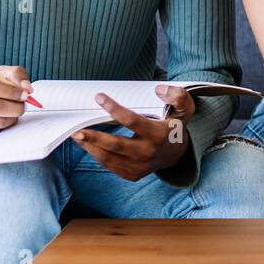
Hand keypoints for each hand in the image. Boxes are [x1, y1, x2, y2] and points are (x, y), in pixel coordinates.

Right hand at [0, 65, 31, 138]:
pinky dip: (2, 126)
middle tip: (23, 106)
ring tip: (14, 111)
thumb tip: (27, 88)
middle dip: (16, 108)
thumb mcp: (0, 73)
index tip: (24, 94)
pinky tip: (2, 118)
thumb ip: (16, 75)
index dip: (12, 92)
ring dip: (11, 118)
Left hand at [71, 86, 195, 180]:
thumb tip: (159, 89)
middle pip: (116, 144)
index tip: (99, 97)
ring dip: (91, 147)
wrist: (178, 155)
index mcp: (158, 135)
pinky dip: (98, 156)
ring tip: (78, 136)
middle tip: (78, 130)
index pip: (132, 120)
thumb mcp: (185, 110)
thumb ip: (179, 96)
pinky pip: (110, 166)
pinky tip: (89, 146)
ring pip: (109, 158)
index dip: (114, 109)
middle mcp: (148, 153)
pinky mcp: (132, 174)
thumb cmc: (175, 127)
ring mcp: (139, 166)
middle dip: (94, 137)